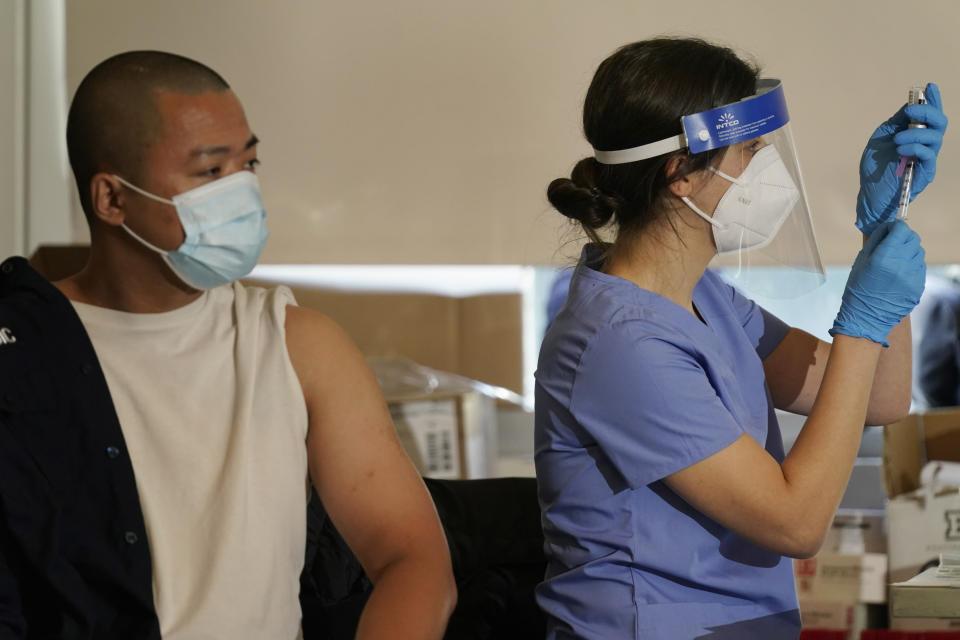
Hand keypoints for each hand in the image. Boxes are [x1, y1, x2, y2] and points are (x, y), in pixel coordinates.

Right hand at [831, 220, 925, 345]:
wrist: (866, 317)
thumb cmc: (859, 288)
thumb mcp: (861, 261)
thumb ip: (876, 241)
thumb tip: (887, 227)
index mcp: (885, 257)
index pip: (902, 229)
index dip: (895, 227)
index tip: (890, 230)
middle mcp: (902, 264)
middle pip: (913, 238)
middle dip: (903, 238)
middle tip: (892, 244)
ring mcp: (913, 276)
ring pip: (918, 252)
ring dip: (908, 252)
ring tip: (895, 262)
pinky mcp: (919, 285)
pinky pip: (919, 267)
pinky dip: (911, 266)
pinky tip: (898, 274)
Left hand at [856, 83, 947, 235]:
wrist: (870, 192)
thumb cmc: (876, 166)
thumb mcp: (882, 138)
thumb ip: (896, 122)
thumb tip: (909, 105)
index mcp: (915, 133)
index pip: (929, 114)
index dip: (933, 100)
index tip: (930, 87)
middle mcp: (925, 143)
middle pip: (940, 122)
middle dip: (928, 112)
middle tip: (910, 111)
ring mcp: (927, 157)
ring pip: (935, 137)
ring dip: (916, 133)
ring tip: (897, 140)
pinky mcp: (926, 171)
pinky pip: (929, 154)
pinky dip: (915, 147)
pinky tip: (901, 150)